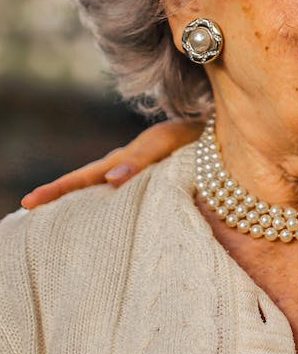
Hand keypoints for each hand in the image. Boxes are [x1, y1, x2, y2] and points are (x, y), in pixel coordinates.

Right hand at [20, 119, 201, 208]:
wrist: (213, 131)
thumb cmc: (190, 136)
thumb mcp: (165, 143)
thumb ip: (139, 161)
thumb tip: (110, 182)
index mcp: (123, 160)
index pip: (84, 176)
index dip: (56, 189)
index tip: (29, 202)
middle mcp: (124, 168)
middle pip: (85, 183)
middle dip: (57, 197)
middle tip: (27, 212)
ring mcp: (134, 174)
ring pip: (100, 190)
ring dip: (79, 204)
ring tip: (53, 222)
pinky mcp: (149, 181)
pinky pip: (122, 195)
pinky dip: (106, 206)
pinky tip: (99, 221)